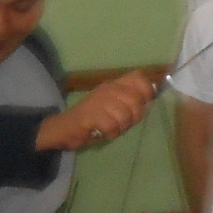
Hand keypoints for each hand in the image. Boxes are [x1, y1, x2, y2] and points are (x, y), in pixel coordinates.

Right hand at [38, 72, 156, 150]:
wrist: (63, 128)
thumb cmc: (91, 120)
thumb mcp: (113, 108)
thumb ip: (130, 104)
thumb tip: (149, 102)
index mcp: (114, 85)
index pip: (138, 78)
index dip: (146, 91)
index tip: (144, 104)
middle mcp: (107, 89)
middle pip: (136, 99)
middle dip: (134, 117)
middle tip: (122, 124)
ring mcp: (98, 100)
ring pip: (126, 114)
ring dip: (121, 127)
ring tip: (111, 129)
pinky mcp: (90, 114)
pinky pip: (112, 126)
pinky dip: (110, 134)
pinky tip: (103, 133)